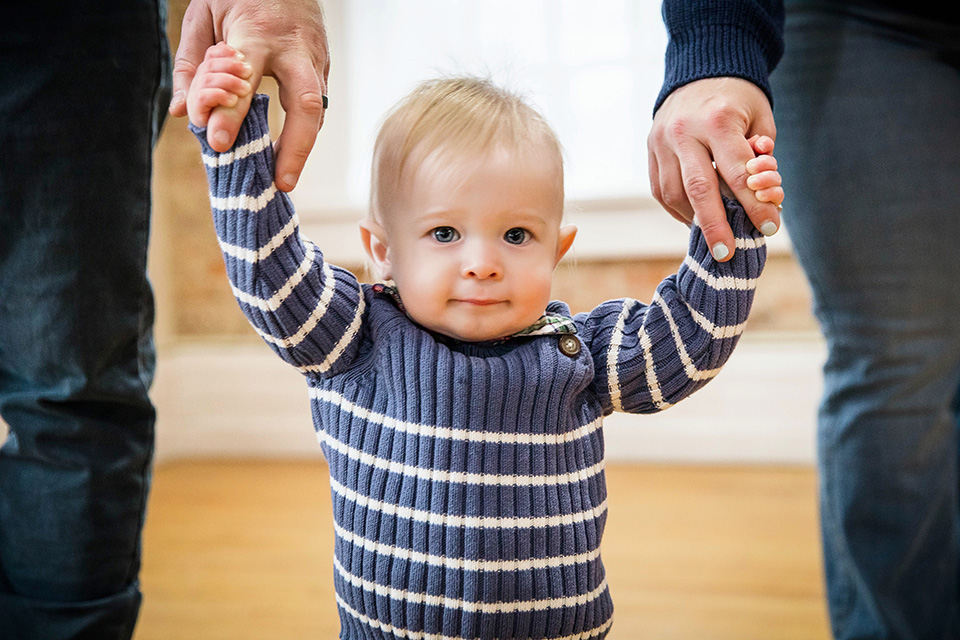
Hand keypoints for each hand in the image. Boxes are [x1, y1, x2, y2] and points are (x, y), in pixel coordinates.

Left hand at [169, 0, 329, 191]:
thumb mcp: (203, 15)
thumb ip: (192, 64)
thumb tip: (185, 112)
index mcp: (258, 32)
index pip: (245, 81)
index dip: (231, 114)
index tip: (218, 144)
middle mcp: (294, 48)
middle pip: (305, 104)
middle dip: (295, 148)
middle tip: (280, 182)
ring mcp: (315, 58)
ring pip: (318, 110)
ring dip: (302, 147)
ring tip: (283, 179)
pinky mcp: (323, 66)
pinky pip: (316, 106)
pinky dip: (303, 132)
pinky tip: (287, 154)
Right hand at [648, 77, 780, 259]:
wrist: (698, 72)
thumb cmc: (736, 99)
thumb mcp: (760, 118)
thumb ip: (761, 156)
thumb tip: (763, 195)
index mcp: (717, 120)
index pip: (738, 172)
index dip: (755, 204)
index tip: (770, 228)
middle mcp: (684, 131)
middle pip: (699, 188)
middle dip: (715, 225)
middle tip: (727, 254)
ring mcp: (661, 142)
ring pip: (674, 193)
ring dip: (695, 219)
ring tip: (714, 237)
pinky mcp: (650, 151)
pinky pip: (662, 190)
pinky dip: (679, 210)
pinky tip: (695, 219)